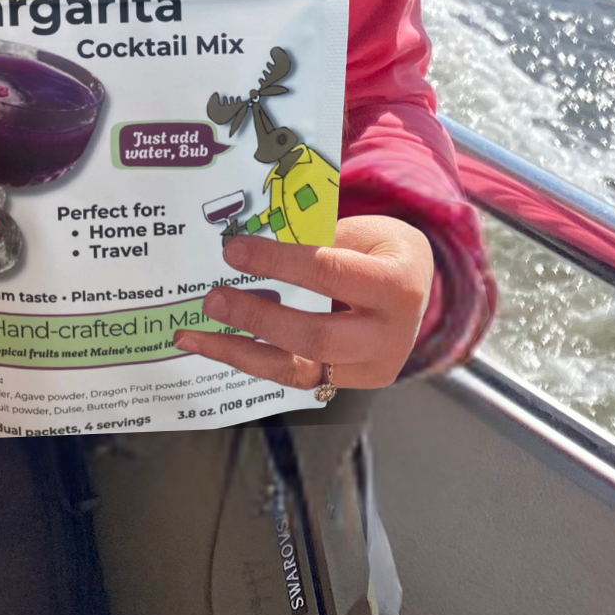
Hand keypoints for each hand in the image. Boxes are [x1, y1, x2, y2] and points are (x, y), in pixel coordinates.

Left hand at [171, 216, 433, 393]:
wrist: (419, 285)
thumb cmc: (383, 248)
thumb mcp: (363, 230)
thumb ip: (316, 242)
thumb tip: (249, 248)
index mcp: (396, 286)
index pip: (328, 274)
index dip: (278, 263)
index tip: (233, 251)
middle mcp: (389, 337)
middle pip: (315, 336)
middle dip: (256, 317)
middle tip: (211, 299)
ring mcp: (371, 368)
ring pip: (299, 369)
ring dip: (241, 352)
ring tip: (195, 336)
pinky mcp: (351, 384)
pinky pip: (296, 376)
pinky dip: (254, 361)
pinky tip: (219, 347)